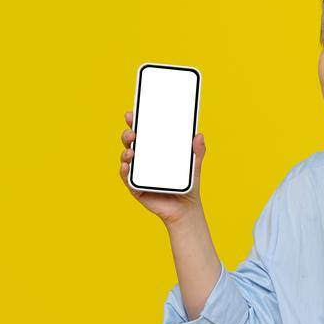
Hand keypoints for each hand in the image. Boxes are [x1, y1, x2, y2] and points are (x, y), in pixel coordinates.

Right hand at [119, 109, 205, 223]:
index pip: (143, 132)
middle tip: (133, 132)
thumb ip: (198, 152)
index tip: (132, 114)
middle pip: (131, 142)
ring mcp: (137, 172)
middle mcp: (143, 159)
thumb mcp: (194, 166)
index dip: (136, 122)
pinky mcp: (135, 186)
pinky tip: (126, 165)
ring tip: (131, 151)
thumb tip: (199, 135)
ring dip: (125, 151)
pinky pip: (126, 176)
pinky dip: (124, 170)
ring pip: (126, 157)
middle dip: (128, 134)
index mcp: (155, 149)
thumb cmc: (188, 185)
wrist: (185, 209)